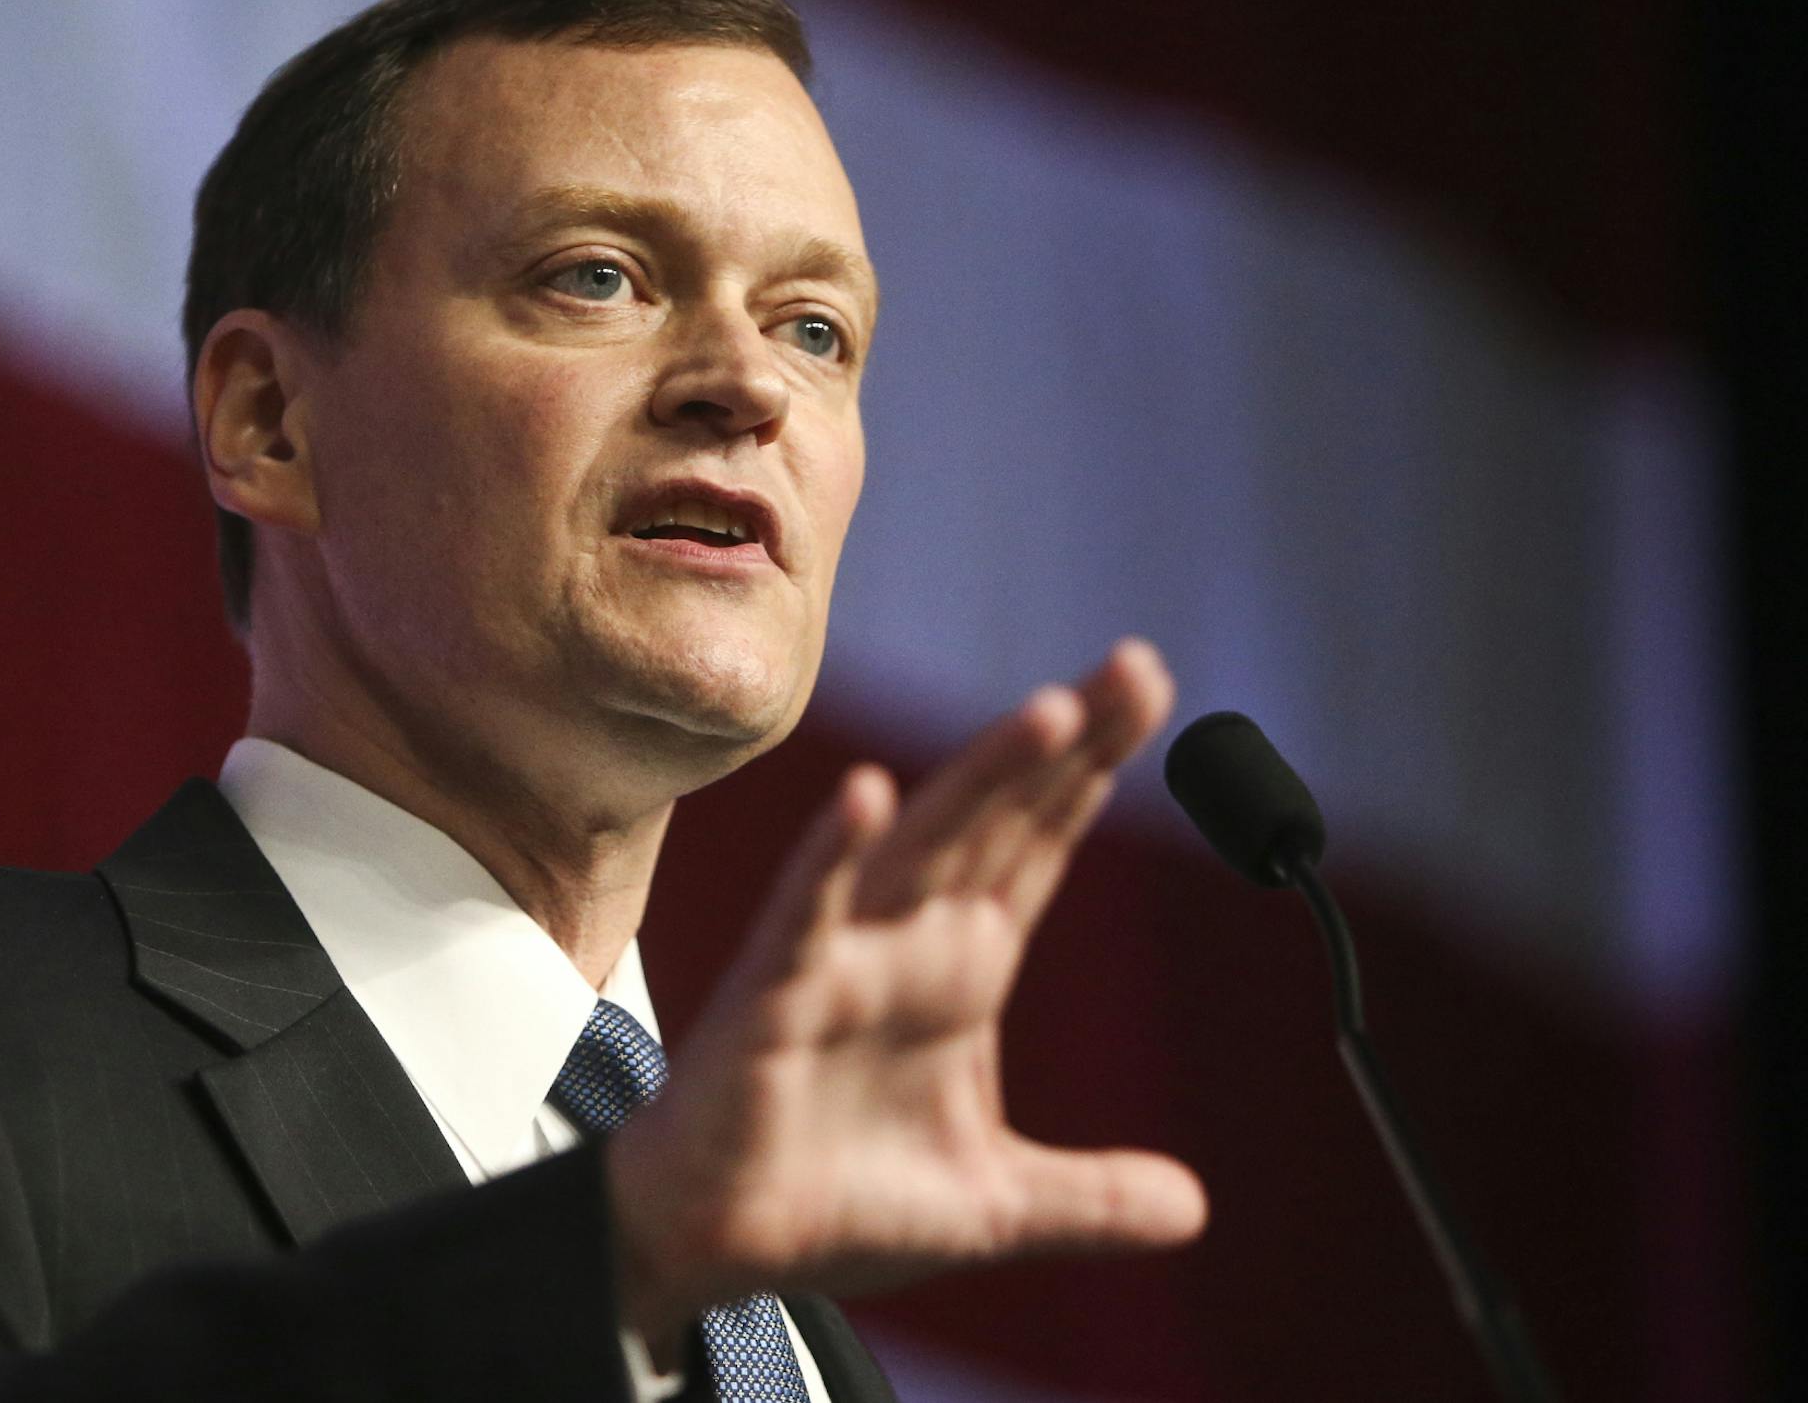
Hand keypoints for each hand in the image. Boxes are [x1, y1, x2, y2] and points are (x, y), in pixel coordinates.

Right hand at [607, 638, 1206, 1346]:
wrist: (717, 1244)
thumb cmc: (833, 1200)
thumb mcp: (991, 1207)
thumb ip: (1090, 1199)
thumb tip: (1194, 1211)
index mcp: (962, 968)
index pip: (1037, 845)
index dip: (1089, 771)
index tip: (1151, 691)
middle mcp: (909, 941)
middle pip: (998, 819)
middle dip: (1065, 744)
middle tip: (1138, 667)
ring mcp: (843, 956)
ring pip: (921, 845)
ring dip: (982, 777)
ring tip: (1052, 712)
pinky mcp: (776, 992)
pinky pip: (808, 913)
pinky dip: (834, 852)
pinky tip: (866, 794)